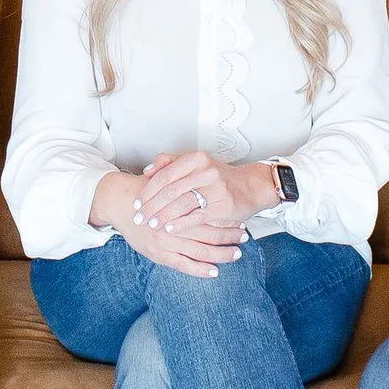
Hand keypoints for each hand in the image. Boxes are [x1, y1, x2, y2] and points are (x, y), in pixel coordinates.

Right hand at [94, 170, 243, 277]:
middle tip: (244, 236)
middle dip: (229, 236)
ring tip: (236, 253)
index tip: (241, 220)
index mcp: (178, 204)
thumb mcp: (163, 177)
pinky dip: (200, 270)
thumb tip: (208, 175)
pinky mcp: (159, 255)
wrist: (118, 202)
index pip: (209, 214)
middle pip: (209, 233)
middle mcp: (173, 224)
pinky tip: (214, 271)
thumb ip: (183, 177)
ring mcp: (166, 242)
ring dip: (220, 254)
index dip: (227, 218)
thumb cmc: (143, 190)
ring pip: (200, 250)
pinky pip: (184, 265)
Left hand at [135, 151, 280, 232]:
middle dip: (152, 206)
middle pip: (171, 189)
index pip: (165, 174)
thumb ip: (172, 163)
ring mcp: (216, 188)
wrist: (251, 186)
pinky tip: (170, 229)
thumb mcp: (197, 164)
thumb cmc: (220, 177)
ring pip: (182, 203)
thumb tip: (148, 170)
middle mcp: (206, 170)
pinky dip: (181, 224)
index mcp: (196, 159)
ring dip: (163, 215)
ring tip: (152, 224)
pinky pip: (197, 216)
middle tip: (139, 217)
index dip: (148, 190)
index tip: (136, 202)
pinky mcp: (223, 205)